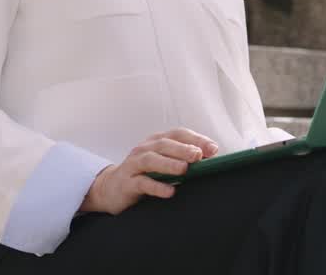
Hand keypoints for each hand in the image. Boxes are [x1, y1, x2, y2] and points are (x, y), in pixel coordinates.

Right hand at [78, 128, 218, 215]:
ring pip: (150, 160)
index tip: (213, 149)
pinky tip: (170, 191)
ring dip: (169, 163)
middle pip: (164, 144)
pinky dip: (156, 186)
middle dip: (183, 149)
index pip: (178, 134)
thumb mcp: (164, 163)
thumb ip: (184, 158)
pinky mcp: (127, 183)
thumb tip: (212, 155)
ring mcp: (133, 165)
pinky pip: (142, 183)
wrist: (111, 189)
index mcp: (156, 141)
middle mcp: (144, 149)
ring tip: (184, 169)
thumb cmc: (145, 174)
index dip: (196, 139)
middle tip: (199, 156)